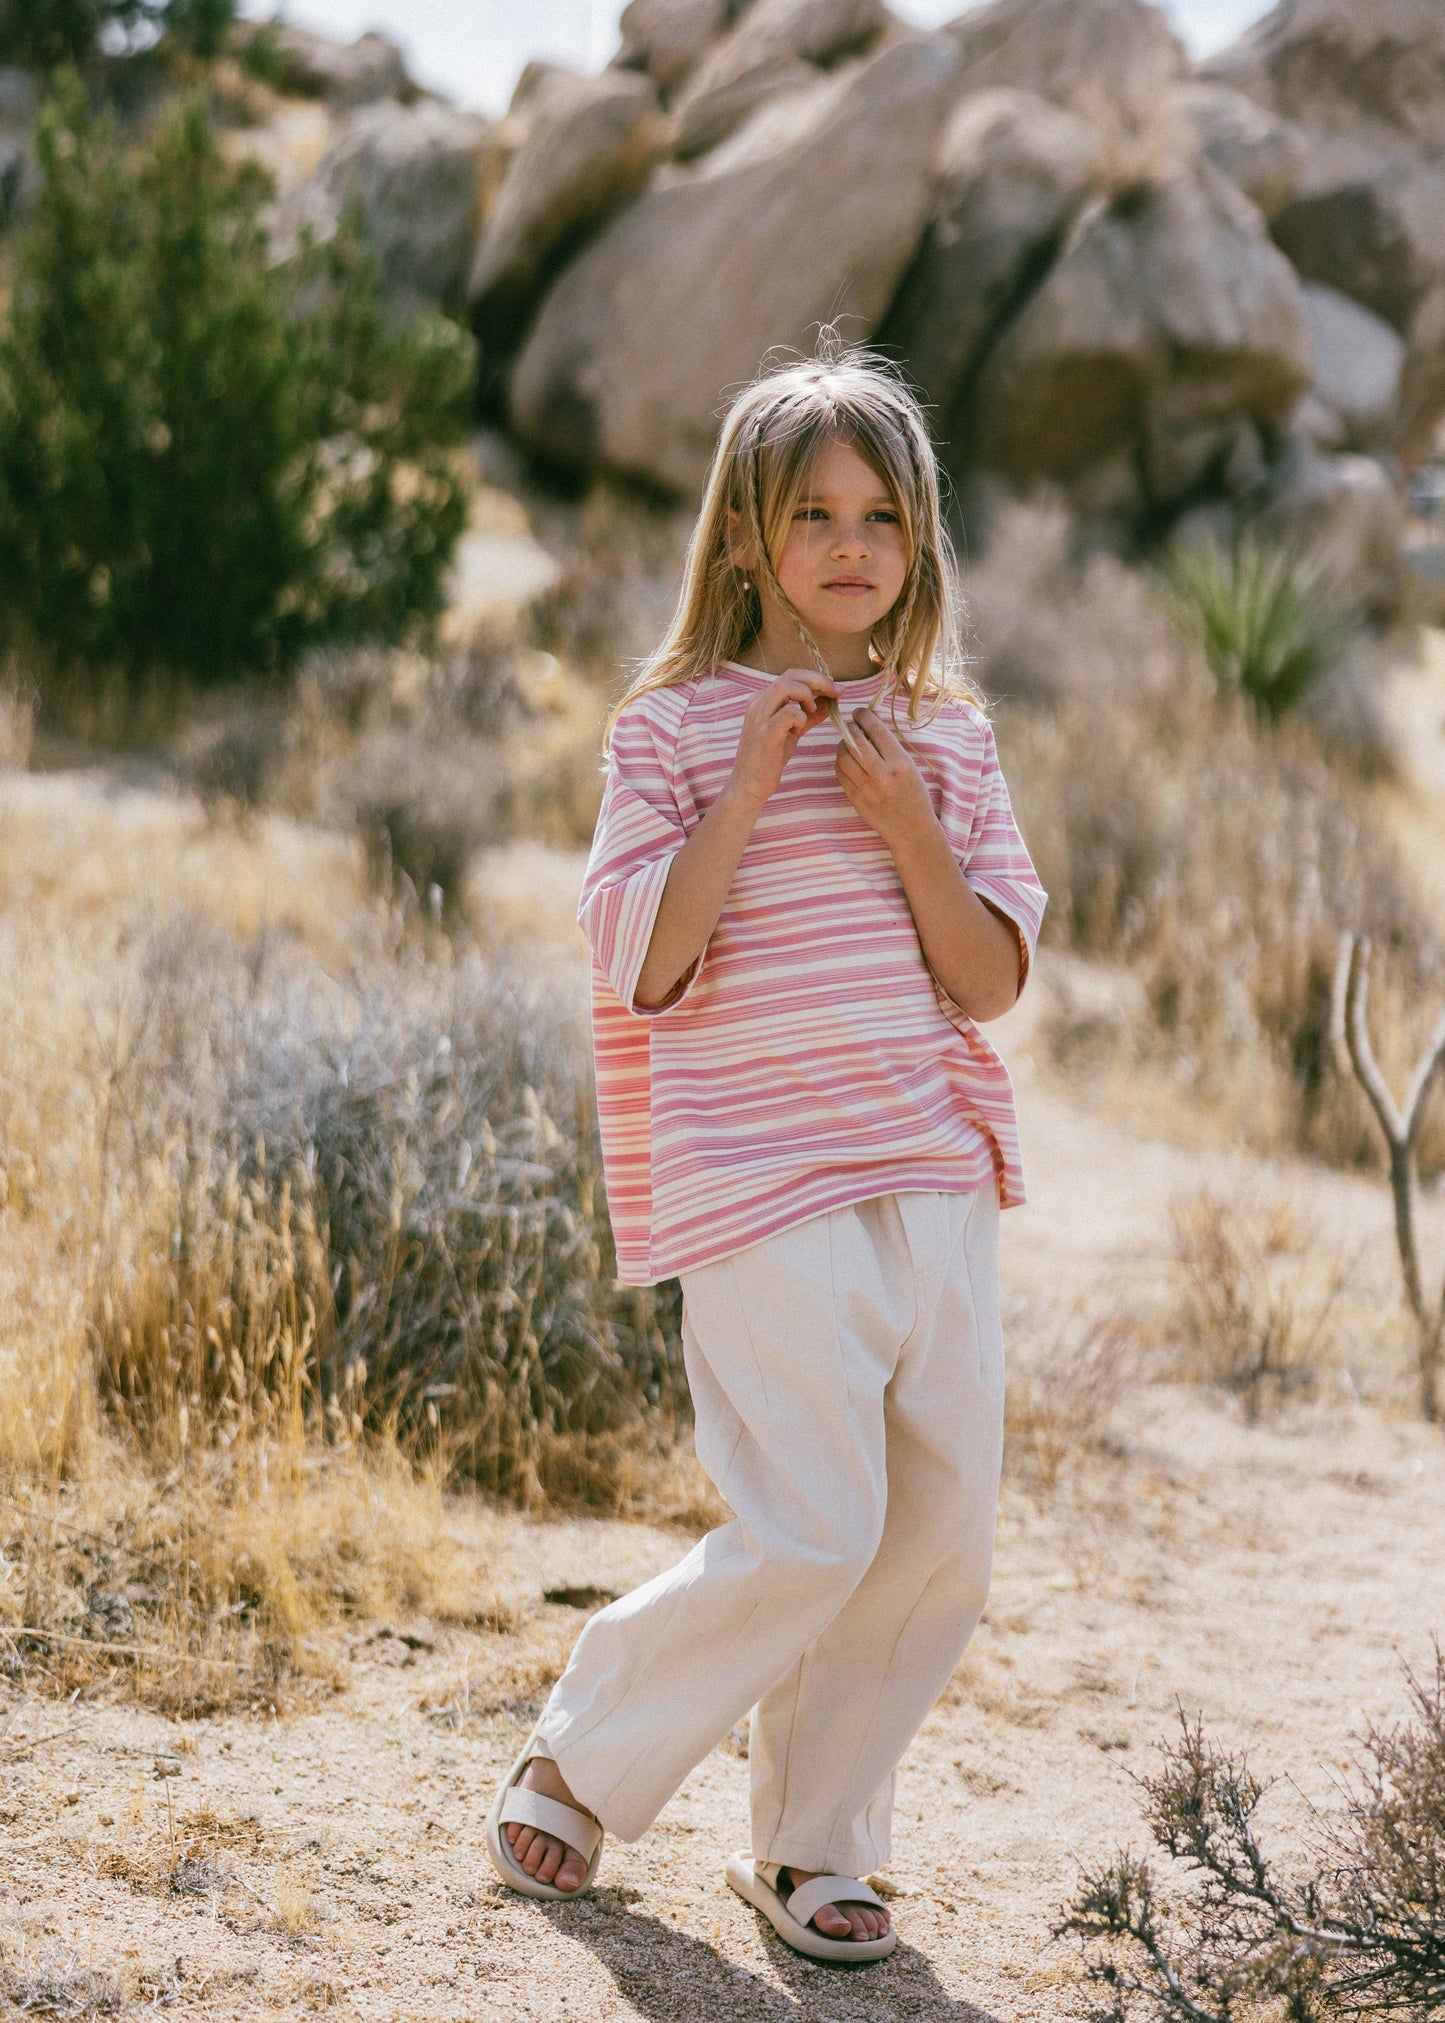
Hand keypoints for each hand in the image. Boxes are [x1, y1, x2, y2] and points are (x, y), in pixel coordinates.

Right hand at [727, 667, 837, 811]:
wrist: (748, 784)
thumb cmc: (769, 759)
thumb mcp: (791, 732)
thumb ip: (808, 715)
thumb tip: (830, 701)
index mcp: (762, 700)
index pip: (791, 676)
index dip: (816, 678)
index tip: (835, 689)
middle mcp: (758, 703)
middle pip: (790, 675)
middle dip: (818, 680)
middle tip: (836, 693)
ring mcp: (759, 717)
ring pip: (785, 686)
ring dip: (806, 695)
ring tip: (811, 712)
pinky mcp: (765, 733)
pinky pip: (789, 713)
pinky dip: (801, 718)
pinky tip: (798, 731)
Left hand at [835, 705, 934, 845]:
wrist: (911, 829)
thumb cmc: (914, 794)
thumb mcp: (909, 767)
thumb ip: (889, 747)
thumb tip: (867, 724)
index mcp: (900, 764)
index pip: (877, 731)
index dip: (864, 717)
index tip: (860, 713)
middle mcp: (882, 775)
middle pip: (856, 742)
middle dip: (850, 728)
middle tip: (851, 726)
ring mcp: (867, 789)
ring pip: (843, 757)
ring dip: (842, 745)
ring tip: (849, 744)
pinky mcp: (856, 799)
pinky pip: (840, 773)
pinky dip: (840, 762)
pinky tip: (847, 760)